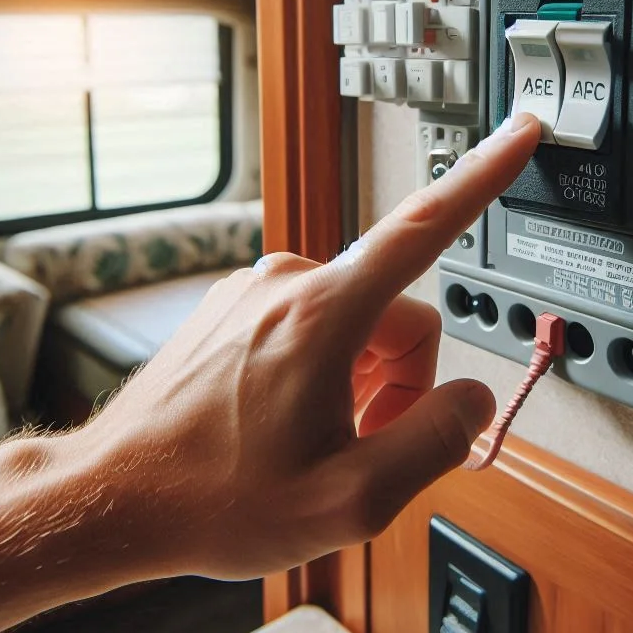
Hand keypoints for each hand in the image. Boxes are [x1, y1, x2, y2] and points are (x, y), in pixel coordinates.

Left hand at [77, 112, 540, 580]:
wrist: (113, 496)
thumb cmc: (214, 499)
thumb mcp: (353, 499)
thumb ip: (437, 440)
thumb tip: (470, 398)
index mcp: (324, 312)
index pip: (427, 225)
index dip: (485, 175)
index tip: (519, 132)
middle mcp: (289, 280)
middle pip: (400, 315)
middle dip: (400, 384)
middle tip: (358, 444)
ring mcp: (257, 289)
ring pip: (358, 322)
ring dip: (359, 381)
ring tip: (312, 438)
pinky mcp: (239, 305)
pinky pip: (315, 322)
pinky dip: (323, 368)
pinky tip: (283, 419)